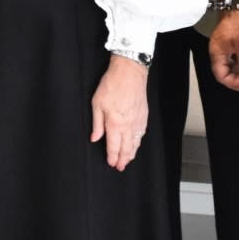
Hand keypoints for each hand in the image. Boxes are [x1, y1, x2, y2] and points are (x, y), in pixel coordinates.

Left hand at [90, 55, 149, 170]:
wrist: (129, 72)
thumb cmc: (112, 85)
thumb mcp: (97, 103)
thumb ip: (97, 124)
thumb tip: (95, 138)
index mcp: (115, 123)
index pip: (114, 146)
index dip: (112, 157)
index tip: (111, 163)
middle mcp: (128, 125)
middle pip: (127, 148)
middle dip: (123, 159)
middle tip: (120, 167)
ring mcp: (138, 120)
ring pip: (136, 142)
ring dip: (132, 153)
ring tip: (128, 159)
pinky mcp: (144, 115)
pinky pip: (142, 133)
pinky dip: (139, 141)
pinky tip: (137, 143)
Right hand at [208, 10, 238, 91]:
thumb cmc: (238, 19)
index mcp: (217, 52)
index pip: (221, 76)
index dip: (234, 83)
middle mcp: (218, 51)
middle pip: (224, 72)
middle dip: (237, 80)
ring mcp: (224, 46)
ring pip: (229, 66)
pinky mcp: (230, 42)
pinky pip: (233, 58)